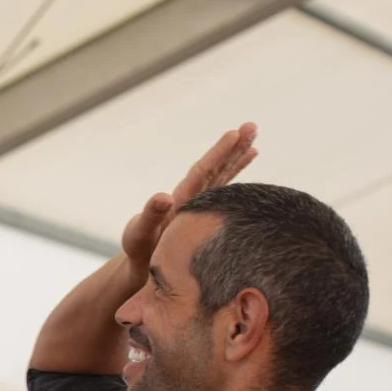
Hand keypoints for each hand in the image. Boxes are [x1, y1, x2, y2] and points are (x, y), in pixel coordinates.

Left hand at [121, 123, 257, 267]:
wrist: (140, 264)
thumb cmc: (138, 251)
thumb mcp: (140, 233)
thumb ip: (150, 215)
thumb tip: (165, 196)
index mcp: (178, 198)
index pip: (201, 171)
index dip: (218, 153)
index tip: (234, 134)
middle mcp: (189, 195)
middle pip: (214, 167)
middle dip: (232, 147)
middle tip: (251, 125)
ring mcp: (198, 201)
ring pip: (222, 172)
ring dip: (238, 154)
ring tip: (254, 134)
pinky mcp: (204, 209)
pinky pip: (225, 186)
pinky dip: (237, 170)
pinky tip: (251, 154)